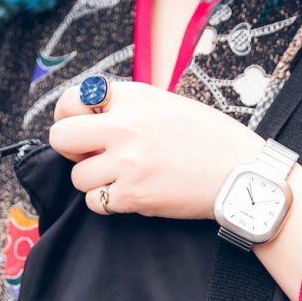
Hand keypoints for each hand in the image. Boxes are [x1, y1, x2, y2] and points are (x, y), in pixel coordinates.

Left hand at [50, 80, 264, 218]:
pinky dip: (109, 203)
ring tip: (122, 179)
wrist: (241, 173)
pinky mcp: (135, 195)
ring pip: (78, 177)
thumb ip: (128, 106)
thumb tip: (92, 118)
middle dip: (72, 151)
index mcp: (134, 97)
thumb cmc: (211, 139)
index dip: (71, 116)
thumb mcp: (167, 104)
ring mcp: (128, 163)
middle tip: (92, 157)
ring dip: (94, 181)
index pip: (72, 99)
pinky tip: (132, 195)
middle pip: (61, 137)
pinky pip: (97, 203)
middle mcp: (125, 126)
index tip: (84, 129)